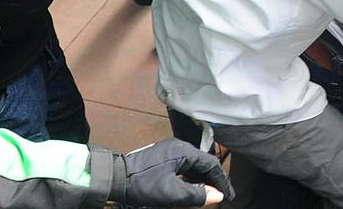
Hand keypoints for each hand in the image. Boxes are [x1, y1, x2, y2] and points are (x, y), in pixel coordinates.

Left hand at [112, 138, 232, 206]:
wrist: (115, 178)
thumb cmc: (141, 184)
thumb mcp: (172, 193)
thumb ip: (197, 195)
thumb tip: (217, 195)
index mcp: (183, 151)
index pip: (211, 165)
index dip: (221, 181)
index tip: (227, 195)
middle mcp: (178, 146)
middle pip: (203, 163)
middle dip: (213, 180)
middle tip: (219, 196)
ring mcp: (169, 150)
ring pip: (194, 165)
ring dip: (202, 179)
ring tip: (207, 194)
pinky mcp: (162, 156)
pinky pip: (184, 165)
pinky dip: (191, 177)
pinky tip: (191, 187)